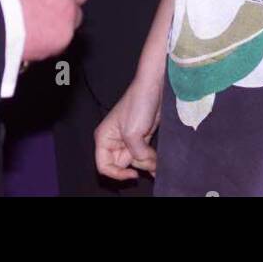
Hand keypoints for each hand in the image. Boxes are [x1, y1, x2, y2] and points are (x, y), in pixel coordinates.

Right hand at [95, 66, 164, 180]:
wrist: (154, 87)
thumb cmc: (138, 103)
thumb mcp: (133, 133)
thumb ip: (137, 153)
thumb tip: (147, 164)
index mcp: (104, 139)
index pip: (104, 167)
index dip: (117, 174)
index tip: (133, 174)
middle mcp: (114, 141)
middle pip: (122, 165)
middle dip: (137, 165)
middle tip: (150, 160)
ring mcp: (128, 140)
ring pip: (136, 161)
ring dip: (147, 163)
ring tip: (157, 158)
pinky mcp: (142, 138)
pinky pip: (144, 155)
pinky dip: (152, 160)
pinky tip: (158, 162)